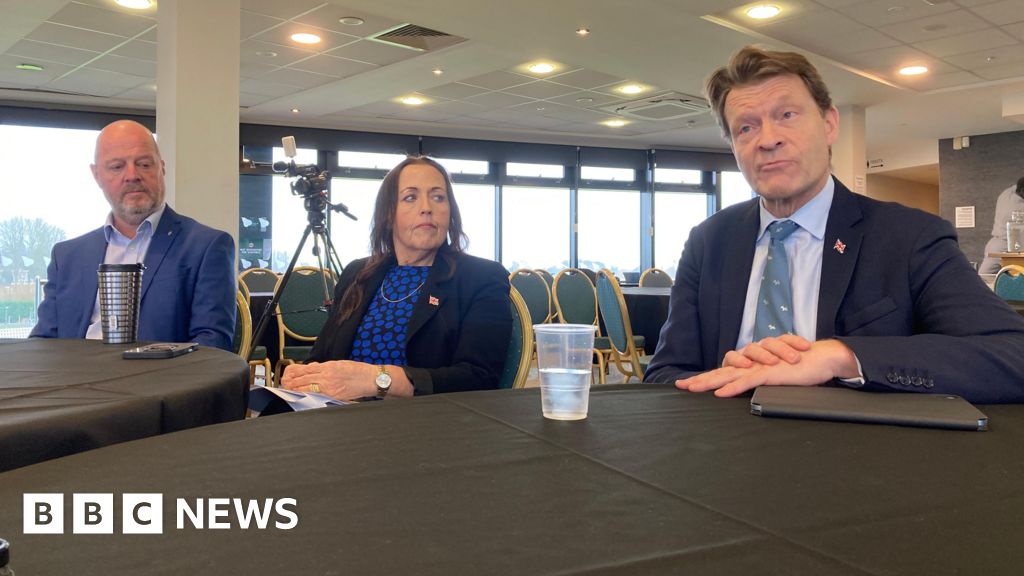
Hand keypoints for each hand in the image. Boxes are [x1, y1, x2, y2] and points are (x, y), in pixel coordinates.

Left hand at [281, 360, 376, 400]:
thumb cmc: (359, 371)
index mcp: (329, 366)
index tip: (289, 373)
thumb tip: (314, 367)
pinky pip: (317, 395)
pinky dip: (308, 395)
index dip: (295, 371)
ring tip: (289, 389)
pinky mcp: (333, 396)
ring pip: (308, 387)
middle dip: (292, 381)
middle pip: (304, 378)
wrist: (370, 379)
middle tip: (284, 383)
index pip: (307, 368)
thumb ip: (326, 366)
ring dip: (296, 389)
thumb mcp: (340, 363)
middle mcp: (327, 376)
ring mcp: (329, 387)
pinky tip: (302, 396)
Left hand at [677, 339, 859, 396]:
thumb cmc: (802, 368)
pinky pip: (747, 381)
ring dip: (710, 382)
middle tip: (680, 385)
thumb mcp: (779, 377)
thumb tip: (755, 396)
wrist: (823, 358)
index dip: (708, 377)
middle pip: (722, 370)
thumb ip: (765, 383)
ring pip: (729, 374)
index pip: (726, 370)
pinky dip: (733, 388)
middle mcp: (753, 363)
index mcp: (754, 364)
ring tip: (692, 389)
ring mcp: (760, 367)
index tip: (690, 384)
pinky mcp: (770, 373)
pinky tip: (720, 394)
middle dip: (700, 379)